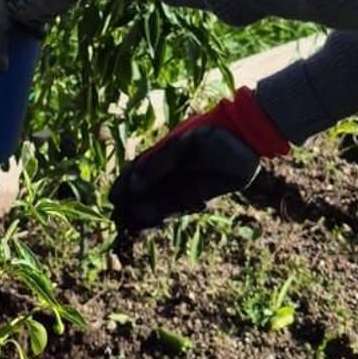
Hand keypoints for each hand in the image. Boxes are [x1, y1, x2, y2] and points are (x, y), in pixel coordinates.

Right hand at [110, 88, 291, 237]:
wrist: (243, 138)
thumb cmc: (210, 133)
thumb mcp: (180, 144)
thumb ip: (157, 163)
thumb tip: (133, 185)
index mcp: (159, 156)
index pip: (132, 174)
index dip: (122, 187)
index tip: (114, 200)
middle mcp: (166, 173)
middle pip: (141, 194)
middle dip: (130, 207)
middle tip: (121, 219)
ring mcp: (180, 185)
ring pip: (156, 205)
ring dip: (144, 215)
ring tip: (133, 225)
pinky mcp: (197, 196)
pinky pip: (175, 209)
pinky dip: (163, 217)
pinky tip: (152, 222)